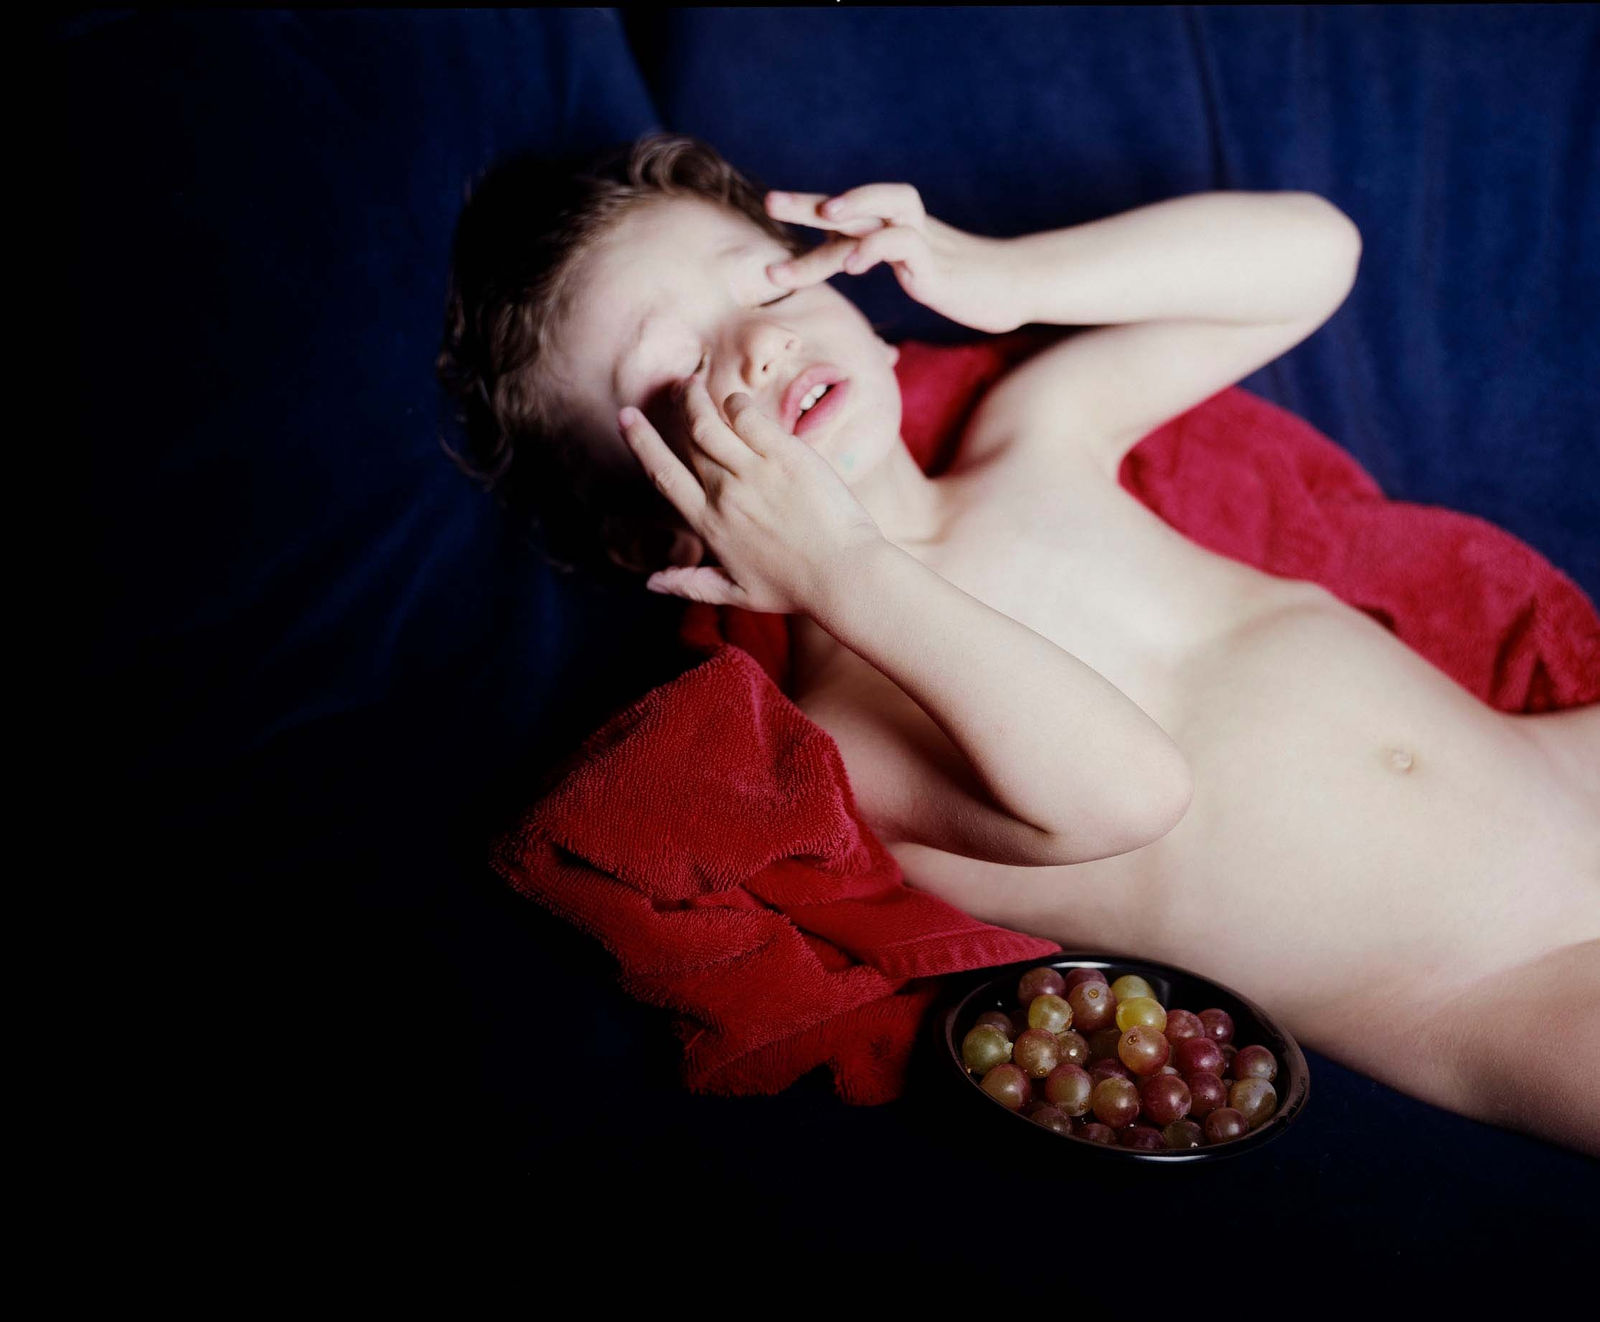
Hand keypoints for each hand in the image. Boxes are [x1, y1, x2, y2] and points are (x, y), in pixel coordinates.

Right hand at [616, 355, 885, 613]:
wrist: (844, 575)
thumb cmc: (795, 588)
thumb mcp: (736, 594)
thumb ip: (690, 585)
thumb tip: (650, 584)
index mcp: (709, 525)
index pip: (664, 474)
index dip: (641, 441)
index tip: (627, 416)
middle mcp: (725, 494)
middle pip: (689, 440)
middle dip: (679, 408)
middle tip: (679, 388)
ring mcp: (755, 472)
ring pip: (711, 422)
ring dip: (698, 399)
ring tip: (696, 385)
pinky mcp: (787, 456)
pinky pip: (750, 417)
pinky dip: (736, 404)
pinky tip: (737, 401)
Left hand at [764, 184, 1027, 335]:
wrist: (1014, 288)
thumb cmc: (965, 285)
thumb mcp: (916, 271)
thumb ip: (882, 257)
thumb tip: (846, 255)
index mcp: (891, 232)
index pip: (843, 217)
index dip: (807, 212)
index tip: (770, 212)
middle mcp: (902, 227)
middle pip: (853, 205)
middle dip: (811, 203)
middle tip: (770, 202)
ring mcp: (921, 241)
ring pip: (884, 207)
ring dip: (852, 207)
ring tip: (823, 216)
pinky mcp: (936, 263)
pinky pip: (904, 243)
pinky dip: (878, 247)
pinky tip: (856, 264)